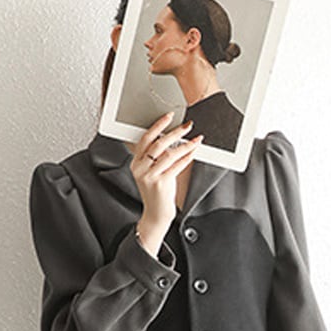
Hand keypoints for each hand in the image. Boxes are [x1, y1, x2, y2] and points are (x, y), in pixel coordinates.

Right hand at [130, 112, 202, 245]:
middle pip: (158, 143)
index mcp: (136, 163)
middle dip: (175, 132)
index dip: (158, 125)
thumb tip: (173, 138)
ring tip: (195, 140)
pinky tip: (193, 152)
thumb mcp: (152, 172)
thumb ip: (157, 157)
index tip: (169, 116)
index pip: (145, 138)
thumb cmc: (156, 193)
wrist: (155, 214)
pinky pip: (176, 166)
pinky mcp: (160, 184)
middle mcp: (140, 168)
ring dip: (185, 145)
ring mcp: (150, 176)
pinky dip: (186, 157)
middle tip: (187, 125)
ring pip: (169, 154)